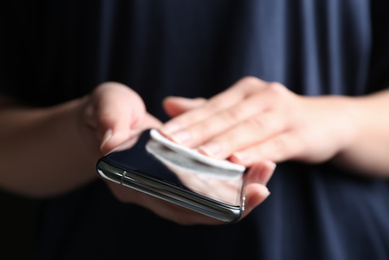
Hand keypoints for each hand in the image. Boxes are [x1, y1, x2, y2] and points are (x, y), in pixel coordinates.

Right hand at [86, 82, 273, 224]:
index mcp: (130, 182)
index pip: (169, 202)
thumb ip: (109, 122)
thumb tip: (110, 142)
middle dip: (231, 203)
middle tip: (262, 186)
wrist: (108, 118)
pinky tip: (252, 165)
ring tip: (265, 172)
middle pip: (194, 210)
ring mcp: (166, 188)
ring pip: (205, 203)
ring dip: (237, 193)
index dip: (201, 203)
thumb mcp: (106, 109)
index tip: (233, 195)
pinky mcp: (179, 176)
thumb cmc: (107, 112)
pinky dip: (230, 180)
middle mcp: (150, 193)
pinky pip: (208, 186)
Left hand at [160, 76, 355, 165]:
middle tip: (172, 144)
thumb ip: (208, 109)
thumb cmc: (277, 118)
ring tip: (201, 156)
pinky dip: (258, 153)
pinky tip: (240, 161)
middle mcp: (262, 97)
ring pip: (249, 129)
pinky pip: (277, 145)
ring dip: (225, 142)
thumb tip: (169, 103)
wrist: (328, 121)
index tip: (162, 134)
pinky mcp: (301, 134)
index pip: (210, 106)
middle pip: (226, 116)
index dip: (186, 121)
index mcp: (244, 92)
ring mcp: (284, 113)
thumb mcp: (243, 110)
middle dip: (199, 131)